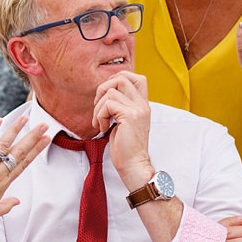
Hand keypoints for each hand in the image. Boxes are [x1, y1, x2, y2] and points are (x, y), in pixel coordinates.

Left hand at [0, 114, 49, 225]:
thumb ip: (7, 205)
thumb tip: (17, 202)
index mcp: (5, 182)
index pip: (24, 162)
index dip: (36, 149)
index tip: (46, 140)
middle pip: (20, 151)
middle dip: (33, 137)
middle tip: (44, 125)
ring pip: (5, 144)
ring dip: (16, 129)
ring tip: (25, 118)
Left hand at [93, 71, 153, 186]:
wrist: (133, 164)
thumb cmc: (126, 147)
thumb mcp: (124, 121)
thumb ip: (121, 106)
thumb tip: (105, 94)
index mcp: (142, 104)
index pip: (137, 77)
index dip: (118, 79)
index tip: (106, 96)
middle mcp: (142, 104)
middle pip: (122, 77)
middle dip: (103, 88)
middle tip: (98, 107)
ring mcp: (137, 109)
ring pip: (110, 91)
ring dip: (98, 107)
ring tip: (100, 122)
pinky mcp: (130, 116)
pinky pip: (108, 104)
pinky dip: (100, 116)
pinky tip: (103, 128)